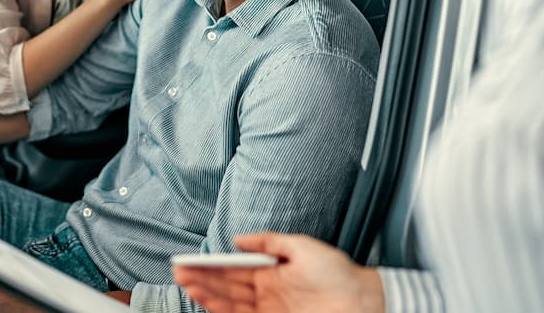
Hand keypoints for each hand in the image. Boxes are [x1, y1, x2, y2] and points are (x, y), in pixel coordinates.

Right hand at [172, 233, 384, 312]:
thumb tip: (238, 238)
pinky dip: (223, 312)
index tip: (189, 261)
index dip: (210, 265)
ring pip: (230, 304)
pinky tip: (208, 305)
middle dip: (202, 280)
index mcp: (271, 271)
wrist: (364, 302)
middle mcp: (266, 292)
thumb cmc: (338, 273)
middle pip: (227, 287)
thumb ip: (269, 241)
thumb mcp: (302, 246)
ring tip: (187, 286)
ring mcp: (269, 310)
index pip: (233, 268)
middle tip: (179, 273)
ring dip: (207, 296)